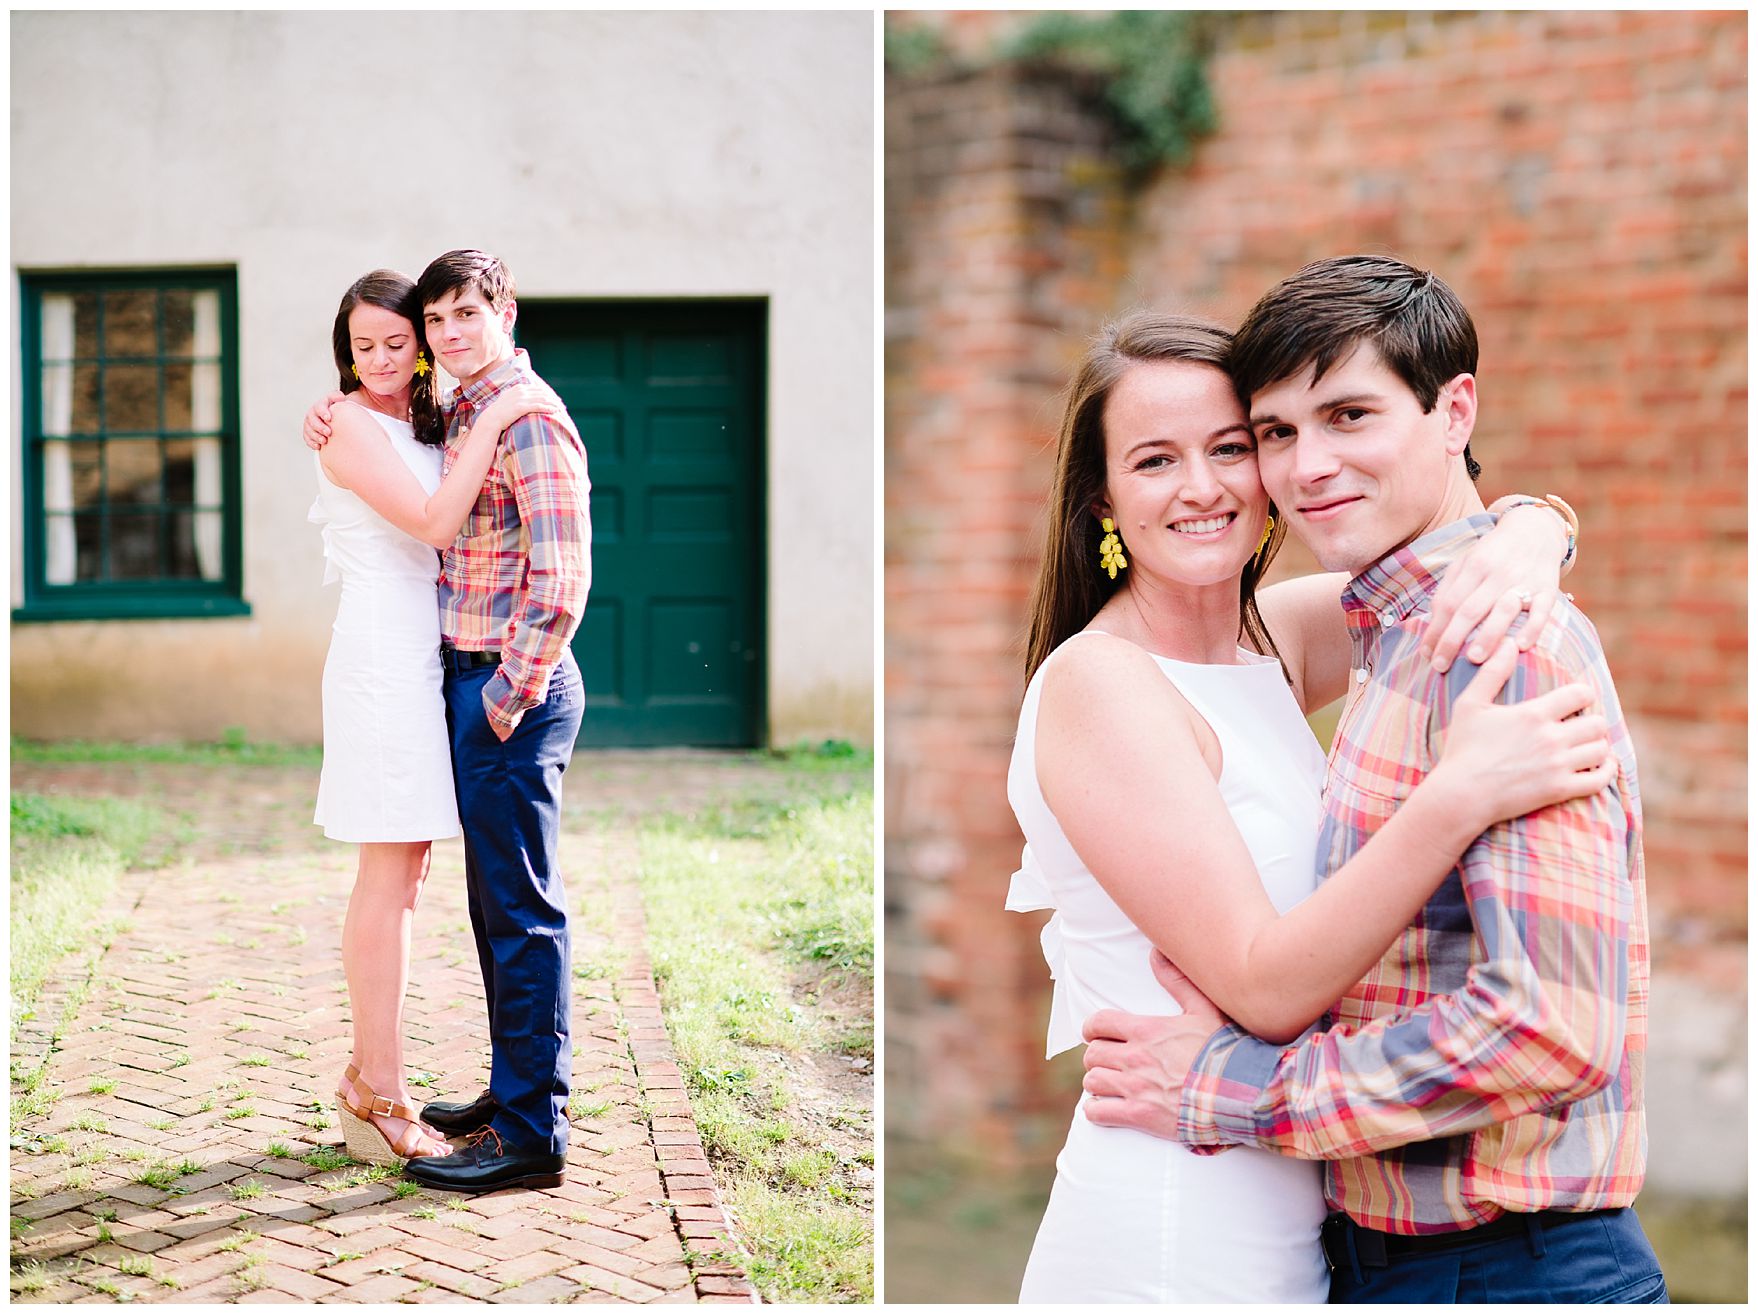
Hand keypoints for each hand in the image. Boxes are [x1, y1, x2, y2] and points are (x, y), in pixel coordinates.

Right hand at [303, 391, 344, 450]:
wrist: (333, 416)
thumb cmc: (337, 408)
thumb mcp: (338, 399)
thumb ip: (338, 397)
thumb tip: (341, 398)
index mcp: (320, 405)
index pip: (320, 407)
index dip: (323, 412)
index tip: (329, 418)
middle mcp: (312, 413)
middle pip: (313, 420)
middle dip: (320, 427)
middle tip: (328, 433)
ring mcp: (309, 423)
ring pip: (309, 430)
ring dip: (316, 436)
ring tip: (324, 441)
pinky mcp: (308, 432)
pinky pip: (307, 438)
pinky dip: (312, 443)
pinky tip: (318, 447)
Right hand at [474, 383, 561, 439]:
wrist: (491, 419)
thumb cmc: (500, 414)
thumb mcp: (509, 401)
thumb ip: (518, 398)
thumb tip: (526, 400)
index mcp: (518, 387)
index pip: (538, 388)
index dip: (548, 393)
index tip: (555, 399)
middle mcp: (520, 390)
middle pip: (542, 392)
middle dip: (553, 398)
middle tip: (561, 404)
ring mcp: (521, 398)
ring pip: (542, 399)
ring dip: (553, 403)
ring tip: (561, 408)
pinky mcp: (521, 407)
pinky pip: (538, 406)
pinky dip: (548, 407)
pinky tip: (555, 411)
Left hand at [1080, 951, 1226, 1139]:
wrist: (1240, 1093)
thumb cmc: (1224, 1051)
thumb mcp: (1204, 1009)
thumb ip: (1177, 981)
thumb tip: (1156, 954)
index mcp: (1145, 1030)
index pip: (1098, 1023)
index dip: (1092, 1028)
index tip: (1096, 1034)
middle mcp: (1134, 1058)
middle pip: (1093, 1054)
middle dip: (1098, 1057)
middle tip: (1108, 1062)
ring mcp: (1136, 1088)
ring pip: (1093, 1082)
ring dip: (1098, 1083)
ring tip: (1109, 1085)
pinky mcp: (1140, 1116)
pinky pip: (1099, 1113)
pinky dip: (1097, 1111)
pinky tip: (1105, 1109)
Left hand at [1421, 505, 1568, 671]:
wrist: (1535, 531)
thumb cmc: (1493, 554)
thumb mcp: (1466, 562)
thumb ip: (1448, 589)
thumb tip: (1432, 622)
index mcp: (1473, 566)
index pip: (1448, 604)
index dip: (1435, 630)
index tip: (1426, 654)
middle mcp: (1497, 574)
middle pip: (1470, 610)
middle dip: (1452, 640)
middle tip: (1440, 666)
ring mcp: (1524, 581)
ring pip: (1503, 610)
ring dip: (1488, 636)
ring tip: (1474, 660)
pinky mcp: (1548, 589)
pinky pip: (1541, 610)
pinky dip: (1532, 628)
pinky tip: (1521, 646)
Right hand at [1435, 638, 1615, 827]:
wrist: (1461, 794)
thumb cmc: (1462, 748)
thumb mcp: (1470, 705)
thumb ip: (1492, 672)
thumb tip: (1509, 642)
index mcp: (1533, 714)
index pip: (1580, 694)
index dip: (1583, 695)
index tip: (1576, 701)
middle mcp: (1551, 738)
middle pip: (1598, 723)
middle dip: (1593, 722)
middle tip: (1581, 727)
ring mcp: (1558, 765)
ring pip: (1601, 750)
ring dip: (1598, 747)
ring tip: (1587, 746)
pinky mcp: (1560, 790)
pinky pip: (1600, 780)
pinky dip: (1606, 772)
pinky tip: (1600, 767)